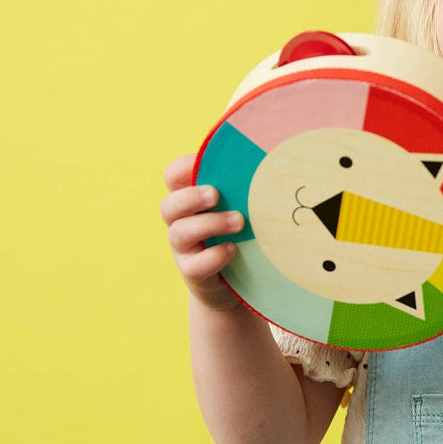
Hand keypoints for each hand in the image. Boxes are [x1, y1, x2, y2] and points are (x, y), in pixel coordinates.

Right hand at [160, 153, 243, 310]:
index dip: (184, 167)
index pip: (173, 176)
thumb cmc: (240, 235)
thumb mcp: (240, 207)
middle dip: (191, 197)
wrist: (233, 285)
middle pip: (169, 205)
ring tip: (239, 222)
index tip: (202, 162)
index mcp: (189, 201)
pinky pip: (195, 265)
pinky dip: (214, 256)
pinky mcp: (193, 273)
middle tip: (216, 194)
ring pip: (180, 232)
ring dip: (209, 224)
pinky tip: (233, 249)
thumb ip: (243, 187)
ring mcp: (184, 250)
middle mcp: (180, 223)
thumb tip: (273, 158)